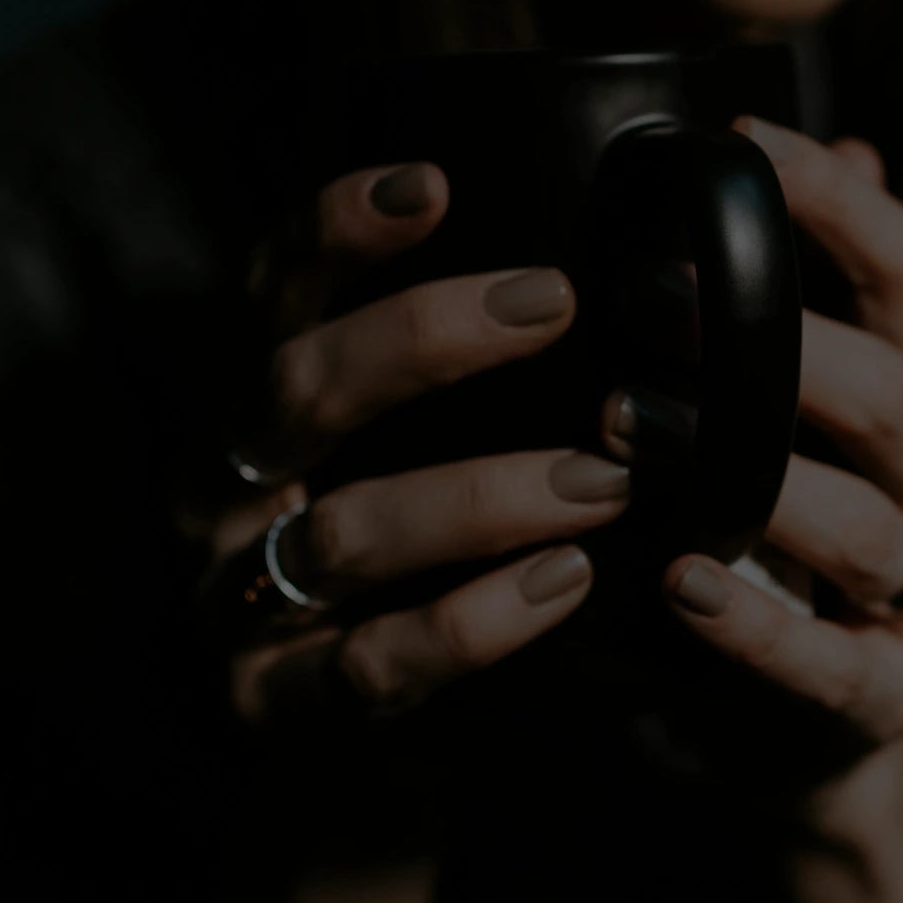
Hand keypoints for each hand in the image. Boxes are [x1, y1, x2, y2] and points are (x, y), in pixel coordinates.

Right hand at [192, 163, 631, 726]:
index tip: (432, 184)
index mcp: (266, 399)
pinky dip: (474, 622)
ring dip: (482, 496)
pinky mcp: (273, 700)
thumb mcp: (423, 436)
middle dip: (424, 336)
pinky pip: (370, 663)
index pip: (277, 286)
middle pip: (298, 386)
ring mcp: (235, 594)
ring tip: (605, 481)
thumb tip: (673, 261)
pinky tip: (563, 582)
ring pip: (344, 533)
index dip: (336, 227)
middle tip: (554, 301)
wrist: (321, 719)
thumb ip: (505, 359)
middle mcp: (229, 481)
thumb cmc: (408, 538)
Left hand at [648, 119, 902, 902]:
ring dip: (752, 478)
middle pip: (894, 392)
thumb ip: (799, 297)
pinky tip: (683, 582)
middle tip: (646, 298)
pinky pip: (835, 664)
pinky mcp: (885, 695)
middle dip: (777, 344)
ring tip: (630, 433)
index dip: (835, 198)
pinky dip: (760, 627)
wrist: (811, 729)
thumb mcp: (784, 414)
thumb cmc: (772, 538)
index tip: (739, 138)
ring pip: (868, 528)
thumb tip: (840, 144)